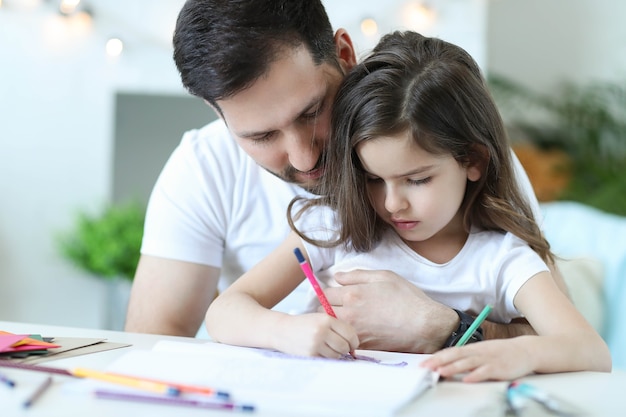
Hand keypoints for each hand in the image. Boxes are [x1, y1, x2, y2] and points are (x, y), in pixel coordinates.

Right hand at [273, 313, 358, 358]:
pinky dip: (327, 358)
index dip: (354, 341)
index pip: (350, 333)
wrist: (282, 330)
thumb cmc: (305, 324)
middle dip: (345, 349)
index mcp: (326, 319)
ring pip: (337, 355)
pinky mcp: (310, 355)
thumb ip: (338, 327)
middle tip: (340, 347)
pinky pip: (327, 360)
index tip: (353, 344)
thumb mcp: (321, 318)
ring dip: (335, 354)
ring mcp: (315, 344)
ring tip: (327, 347)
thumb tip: (354, 345)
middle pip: (345, 346)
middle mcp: (321, 331)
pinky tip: (320, 351)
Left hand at [323, 269, 457, 352]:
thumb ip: (357, 275)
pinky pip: (345, 339)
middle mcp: (349, 314)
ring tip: (347, 319)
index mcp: (352, 294)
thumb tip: (337, 276)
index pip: (324, 294)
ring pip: (332, 327)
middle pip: (322, 312)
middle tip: (338, 306)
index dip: (328, 292)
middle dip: (327, 308)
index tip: (334, 294)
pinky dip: (346, 335)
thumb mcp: (384, 276)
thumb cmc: (407, 298)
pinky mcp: (362, 345)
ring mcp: (354, 331)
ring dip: (334, 322)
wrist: (424, 326)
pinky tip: (358, 330)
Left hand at [421, 338, 534, 381]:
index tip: (423, 362)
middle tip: (426, 367)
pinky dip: (476, 375)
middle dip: (439, 361)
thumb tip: (449, 363)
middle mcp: (478, 352)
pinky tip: (467, 379)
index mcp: (473, 348)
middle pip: (456, 356)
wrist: (526, 350)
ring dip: (453, 368)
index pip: (451, 351)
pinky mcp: (499, 368)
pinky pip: (485, 372)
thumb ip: (467, 357)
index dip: (437, 357)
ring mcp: (488, 359)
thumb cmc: (501, 353)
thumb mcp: (482, 352)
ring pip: (468, 363)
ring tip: (441, 372)